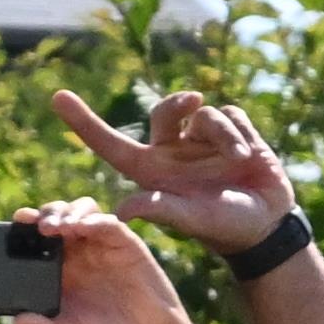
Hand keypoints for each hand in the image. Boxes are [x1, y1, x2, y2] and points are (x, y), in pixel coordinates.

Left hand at [28, 204, 188, 323]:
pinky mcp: (125, 244)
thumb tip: (17, 322)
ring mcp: (102, 245)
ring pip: (83, 211)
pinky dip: (95, 220)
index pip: (40, 237)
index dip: (29, 225)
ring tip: (60, 226)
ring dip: (70, 212)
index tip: (18, 222)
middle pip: (60, 216)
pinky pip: (109, 223)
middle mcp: (80, 251)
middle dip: (48, 213)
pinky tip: (84, 226)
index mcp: (61, 268)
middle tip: (41, 226)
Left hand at [42, 79, 297, 256]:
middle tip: (194, 101)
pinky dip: (240, 134)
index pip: (110, 144)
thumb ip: (160, 209)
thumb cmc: (224, 227)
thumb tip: (122, 210)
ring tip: (238, 161)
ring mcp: (201, 141)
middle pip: (165, 111)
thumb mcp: (192, 220)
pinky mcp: (231, 131)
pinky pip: (230, 114)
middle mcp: (173, 151)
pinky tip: (249, 157)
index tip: (57, 97)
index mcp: (152, 171)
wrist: (266, 225)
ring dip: (223, 136)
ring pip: (205, 113)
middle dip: (178, 103)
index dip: (83, 122)